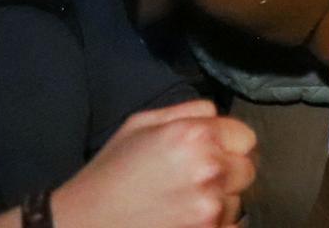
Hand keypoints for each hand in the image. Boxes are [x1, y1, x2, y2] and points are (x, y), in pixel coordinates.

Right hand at [50, 99, 255, 227]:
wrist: (81, 225)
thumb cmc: (108, 176)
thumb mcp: (139, 126)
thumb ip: (187, 112)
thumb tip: (216, 113)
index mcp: (193, 136)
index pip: (245, 136)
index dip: (227, 145)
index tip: (211, 154)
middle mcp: (207, 169)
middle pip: (247, 168)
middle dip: (227, 173)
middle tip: (193, 181)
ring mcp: (209, 208)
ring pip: (238, 200)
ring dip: (219, 202)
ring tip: (182, 204)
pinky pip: (230, 226)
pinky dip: (213, 226)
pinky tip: (183, 221)